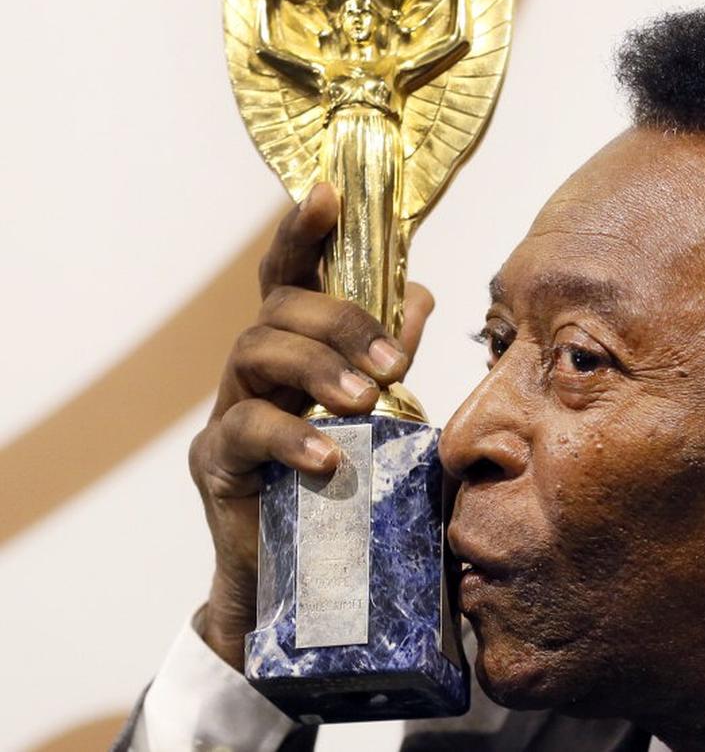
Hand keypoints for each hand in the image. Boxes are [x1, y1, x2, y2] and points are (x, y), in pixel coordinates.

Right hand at [188, 183, 434, 668]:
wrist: (304, 581)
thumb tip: (420, 295)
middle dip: (340, 321)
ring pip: (256, 349)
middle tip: (393, 364)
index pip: (293, 276)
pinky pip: (244, 430)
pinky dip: (290, 436)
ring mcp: (230, 410)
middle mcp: (255, 369)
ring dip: (317, 365)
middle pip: (280, 308)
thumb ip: (394, 355)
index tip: (327, 192)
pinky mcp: (216, 463)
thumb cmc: (347, 486)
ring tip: (364, 399)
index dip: (304, 231)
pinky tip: (328, 457)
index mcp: (295, 349)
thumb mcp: (382, 414)